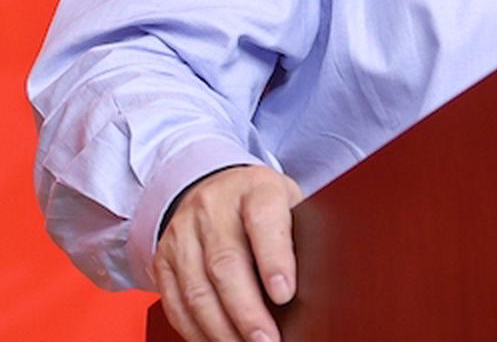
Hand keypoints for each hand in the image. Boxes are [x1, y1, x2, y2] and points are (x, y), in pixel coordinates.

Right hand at [153, 164, 304, 341]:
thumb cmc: (262, 203)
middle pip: (225, 264)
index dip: (274, 259)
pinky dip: (197, 330)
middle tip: (267, 340)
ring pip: (197, 290)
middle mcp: (213, 208)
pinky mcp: (163, 260)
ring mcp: (183, 234)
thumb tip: (312, 285)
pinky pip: (176, 303)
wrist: (216, 189)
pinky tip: (218, 341)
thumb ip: (297, 235)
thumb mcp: (288, 203)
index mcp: (255, 189)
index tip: (285, 294)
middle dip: (247, 311)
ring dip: (221, 329)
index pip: (263, 220)